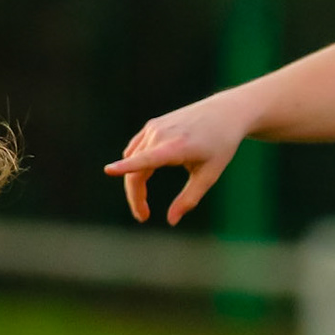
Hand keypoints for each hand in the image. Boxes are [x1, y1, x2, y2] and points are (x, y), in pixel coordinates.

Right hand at [103, 91, 254, 224]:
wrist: (226, 113)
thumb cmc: (221, 145)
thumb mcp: (209, 175)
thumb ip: (189, 199)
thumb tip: (171, 221)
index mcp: (177, 147)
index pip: (146, 159)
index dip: (126, 166)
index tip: (109, 170)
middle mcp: (162, 134)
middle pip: (136, 169)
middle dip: (135, 196)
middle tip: (143, 217)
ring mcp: (155, 127)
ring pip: (133, 159)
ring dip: (135, 182)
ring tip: (145, 204)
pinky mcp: (153, 124)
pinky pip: (135, 148)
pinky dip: (135, 164)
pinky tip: (142, 175)